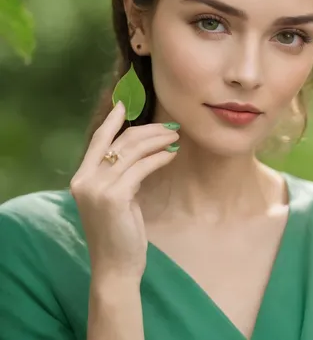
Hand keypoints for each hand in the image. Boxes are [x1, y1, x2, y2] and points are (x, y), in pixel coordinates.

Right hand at [70, 102, 179, 282]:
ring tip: (175, 137)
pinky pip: (142, 167)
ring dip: (158, 140)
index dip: (111, 121)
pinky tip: (171, 154)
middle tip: (170, 126)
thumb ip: (118, 175)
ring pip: (133, 151)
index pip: (97, 140)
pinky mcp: (115, 196)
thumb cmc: (117, 233)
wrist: (115, 267)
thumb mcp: (114, 198)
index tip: (124, 103)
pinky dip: (159, 157)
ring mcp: (98, 187)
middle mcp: (85, 179)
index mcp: (81, 178)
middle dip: (148, 130)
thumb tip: (140, 148)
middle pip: (120, 142)